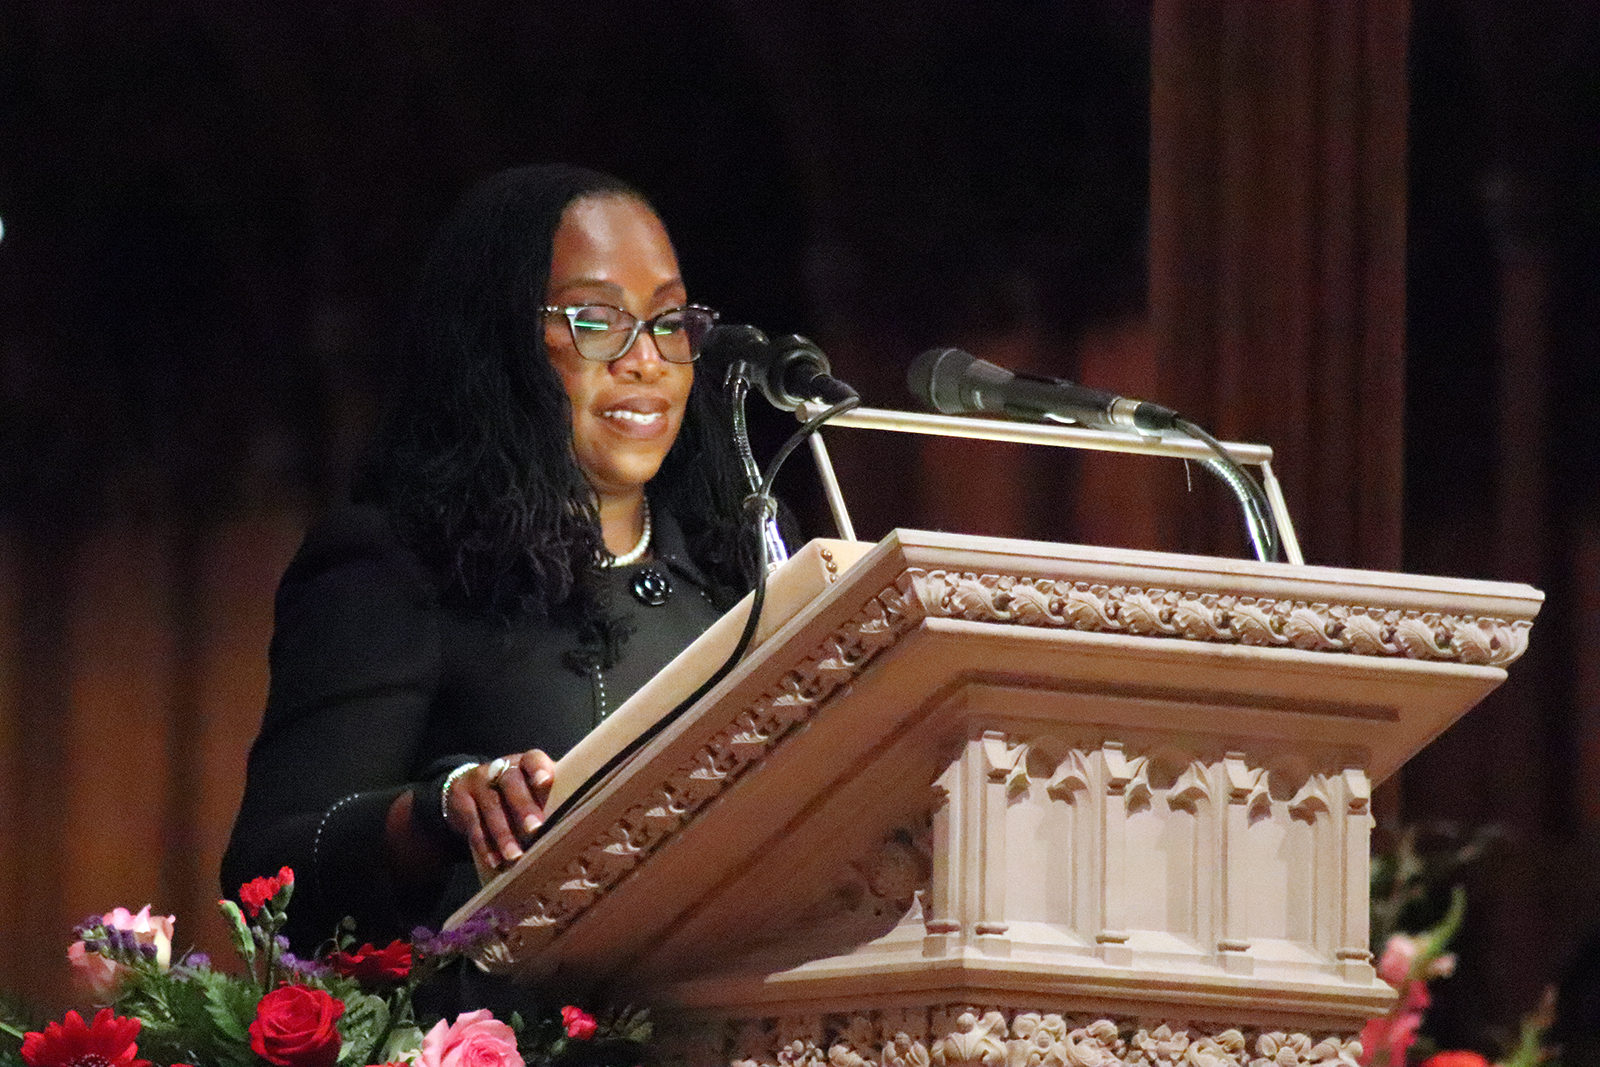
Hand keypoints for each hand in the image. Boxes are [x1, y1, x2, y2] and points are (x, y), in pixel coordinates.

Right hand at [444, 749, 555, 871]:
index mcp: (522, 763)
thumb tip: (580, 820)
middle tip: (535, 829)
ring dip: (503, 834)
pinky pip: (474, 824)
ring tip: (515, 856)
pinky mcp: (461, 799)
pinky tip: (494, 861)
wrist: (465, 790)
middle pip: (511, 783)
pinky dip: (485, 845)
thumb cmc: (511, 793)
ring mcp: (478, 781)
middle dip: (523, 806)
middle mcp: (499, 768)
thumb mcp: (527, 786)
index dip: (539, 768)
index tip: (546, 781)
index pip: (532, 759)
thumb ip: (547, 796)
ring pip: (491, 806)